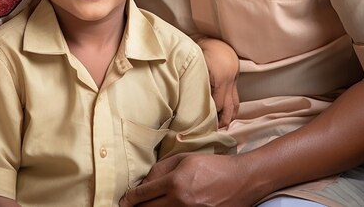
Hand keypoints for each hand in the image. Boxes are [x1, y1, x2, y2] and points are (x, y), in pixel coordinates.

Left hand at [119, 152, 250, 206]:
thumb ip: (161, 170)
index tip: (123, 201)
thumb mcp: (184, 159)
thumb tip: (143, 183)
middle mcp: (180, 202)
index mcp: (175, 183)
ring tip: (145, 206)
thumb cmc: (211, 166)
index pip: (143, 194)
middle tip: (129, 206)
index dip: (129, 199)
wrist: (240, 181)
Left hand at [197, 37, 239, 126]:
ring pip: (235, 106)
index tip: (200, 124)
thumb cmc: (202, 51)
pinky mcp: (235, 83)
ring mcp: (234, 84)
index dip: (209, 114)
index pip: (217, 103)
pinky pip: (236, 101)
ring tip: (220, 128)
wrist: (217, 42)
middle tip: (211, 131)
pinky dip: (231, 110)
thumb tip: (181, 95)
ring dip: (229, 118)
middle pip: (228, 109)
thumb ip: (193, 78)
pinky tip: (226, 118)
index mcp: (220, 78)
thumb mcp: (197, 63)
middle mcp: (229, 83)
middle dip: (221, 121)